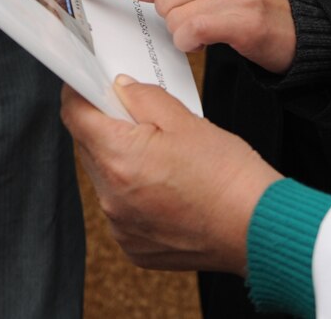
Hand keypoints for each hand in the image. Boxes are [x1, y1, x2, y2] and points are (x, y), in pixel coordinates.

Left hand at [63, 76, 280, 273]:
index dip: (80, 92)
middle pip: (88, 147)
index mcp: (119, 158)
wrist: (256, 228)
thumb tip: (121, 87)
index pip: (74, 115)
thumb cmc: (227, 175)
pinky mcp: (133, 246)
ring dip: (120, 161)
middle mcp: (111, 196)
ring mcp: (120, 226)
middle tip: (138, 116)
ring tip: (161, 157)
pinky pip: (120, 209)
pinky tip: (166, 187)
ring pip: (105, 179)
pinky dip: (134, 194)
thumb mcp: (185, 120)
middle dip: (105, 126)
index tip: (91, 83)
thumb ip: (143, 97)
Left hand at [75, 0, 296, 72]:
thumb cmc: (252, 11)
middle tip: (203, 21)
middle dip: (173, 16)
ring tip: (216, 29)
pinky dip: (195, 42)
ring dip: (187, 32)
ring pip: (174, 15)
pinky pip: (191, 30)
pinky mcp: (243, 13)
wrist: (303, 31)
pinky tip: (216, 39)